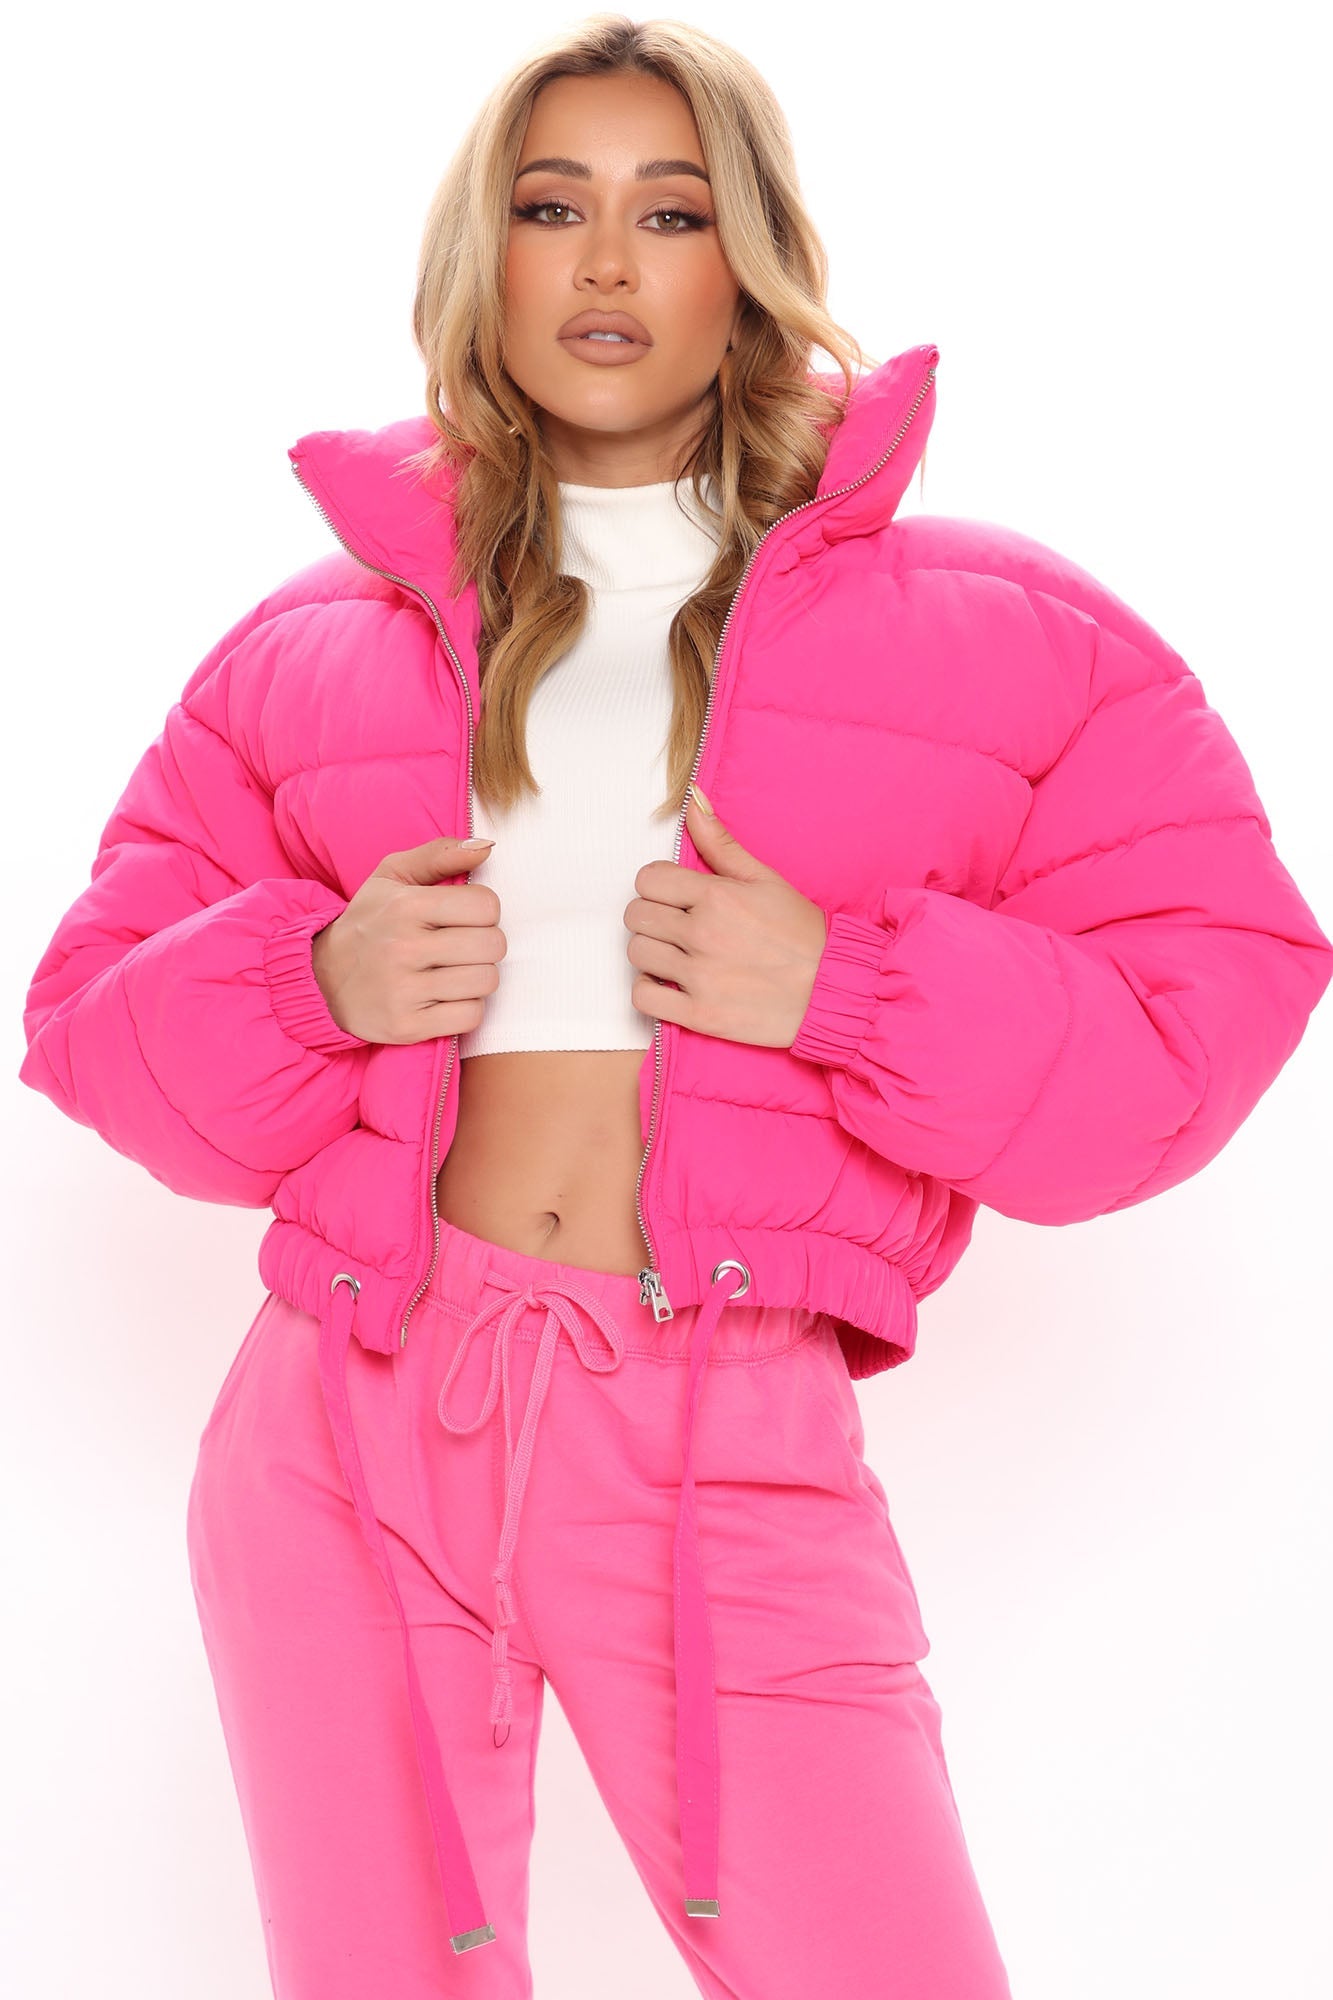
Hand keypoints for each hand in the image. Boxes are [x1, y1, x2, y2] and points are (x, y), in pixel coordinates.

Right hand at [311, 835, 504, 1044]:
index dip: (484, 911)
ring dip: (478, 977)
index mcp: (405, 906)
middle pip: (492, 945)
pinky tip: (446, 998)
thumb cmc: (368, 923)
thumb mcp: (392, 876)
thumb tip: (488, 846)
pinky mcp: (406, 1026)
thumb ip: (440, 854)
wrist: (320, 979)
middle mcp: (402, 947)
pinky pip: (470, 1017)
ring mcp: (403, 990)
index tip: (464, 917)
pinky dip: (466, 1008)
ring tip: (454, 971)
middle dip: (485, 944)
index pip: (486, 906)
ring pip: (485, 981)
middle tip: (463, 946)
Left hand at [624, 785, 827, 1047]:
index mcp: (716, 896)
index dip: (658, 885)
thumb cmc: (803, 935)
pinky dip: (649, 990)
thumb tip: (693, 801)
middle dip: (652, 916)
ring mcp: (699, 976)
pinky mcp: (699, 1014)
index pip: (648, 880)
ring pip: (637, 953)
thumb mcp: (766, 879)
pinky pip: (644, 997)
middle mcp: (702, 933)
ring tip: (675, 954)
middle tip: (675, 925)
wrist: (832, 990)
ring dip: (651, 951)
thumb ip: (722, 843)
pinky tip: (669, 984)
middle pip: (636, 916)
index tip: (674, 896)